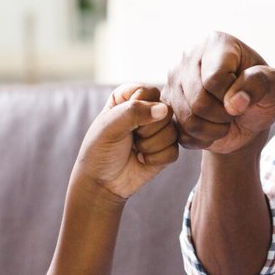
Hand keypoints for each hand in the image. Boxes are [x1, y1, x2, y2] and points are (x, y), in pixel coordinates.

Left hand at [75, 84, 178, 200]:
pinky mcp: (167, 149)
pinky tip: (142, 160)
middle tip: (130, 138)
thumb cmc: (100, 150)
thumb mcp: (110, 127)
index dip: (138, 110)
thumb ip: (134, 112)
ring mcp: (160, 130)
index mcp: (131, 96)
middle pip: (166, 111)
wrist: (102, 182)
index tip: (120, 123)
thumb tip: (164, 110)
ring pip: (173, 132)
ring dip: (150, 146)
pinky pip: (174, 150)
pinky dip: (156, 159)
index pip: (149, 93)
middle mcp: (148, 109)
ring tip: (135, 149)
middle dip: (146, 130)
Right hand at [162, 32, 274, 154]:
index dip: (233, 97)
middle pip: (199, 100)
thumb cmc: (262, 96)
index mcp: (217, 43)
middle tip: (234, 112)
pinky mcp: (165, 103)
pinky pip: (179, 131)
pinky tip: (210, 129)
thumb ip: (261, 84)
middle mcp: (189, 55)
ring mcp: (173, 79)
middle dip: (223, 116)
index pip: (214, 79)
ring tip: (224, 120)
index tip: (244, 96)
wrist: (245, 120)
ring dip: (213, 130)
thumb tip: (234, 102)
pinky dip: (200, 138)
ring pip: (188, 118)